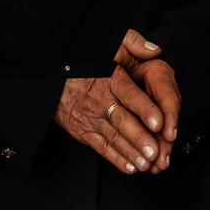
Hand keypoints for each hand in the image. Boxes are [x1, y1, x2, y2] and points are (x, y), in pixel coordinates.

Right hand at [56, 29, 180, 174]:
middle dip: (139, 138)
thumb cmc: (85, 60)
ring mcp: (90, 117)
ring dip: (130, 152)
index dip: (144, 109)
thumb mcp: (108, 43)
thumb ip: (133, 43)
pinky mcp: (82, 130)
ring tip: (146, 163)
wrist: (50, 75)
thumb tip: (155, 50)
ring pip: (113, 137)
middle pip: (122, 120)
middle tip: (154, 152)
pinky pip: (100, 147)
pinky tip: (130, 166)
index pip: (129, 94)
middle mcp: (99, 99)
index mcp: (109, 77)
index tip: (159, 122)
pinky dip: (115, 158)